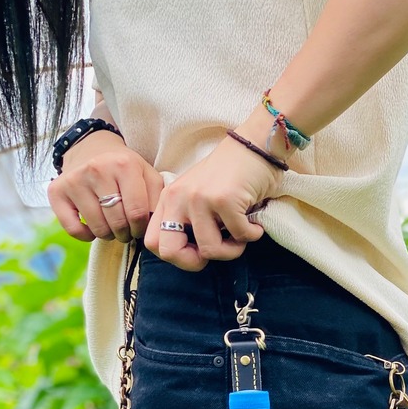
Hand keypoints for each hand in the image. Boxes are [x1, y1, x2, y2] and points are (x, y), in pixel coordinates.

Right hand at [47, 130, 163, 243]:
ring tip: (111, 225)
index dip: (141, 228)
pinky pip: (73, 229)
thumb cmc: (124, 167)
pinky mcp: (57, 191)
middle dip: (126, 233)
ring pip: (98, 228)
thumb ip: (157, 199)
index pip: (137, 213)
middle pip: (118, 223)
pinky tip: (92, 227)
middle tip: (126, 229)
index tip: (139, 227)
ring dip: (108, 234)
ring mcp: (74, 180)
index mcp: (124, 165)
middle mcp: (97, 170)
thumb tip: (156, 227)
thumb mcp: (147, 174)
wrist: (91, 147)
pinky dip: (85, 235)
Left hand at [144, 111, 289, 269]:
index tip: (197, 251)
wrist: (254, 146)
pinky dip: (252, 235)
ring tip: (241, 235)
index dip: (176, 257)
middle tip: (216, 251)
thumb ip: (187, 221)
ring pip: (209, 250)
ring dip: (232, 250)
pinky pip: (239, 237)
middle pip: (169, 252)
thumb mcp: (197, 197)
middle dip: (195, 262)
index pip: (152, 243)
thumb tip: (192, 257)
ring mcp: (199, 198)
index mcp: (168, 199)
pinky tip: (255, 225)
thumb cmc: (229, 177)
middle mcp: (178, 198)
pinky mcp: (224, 200)